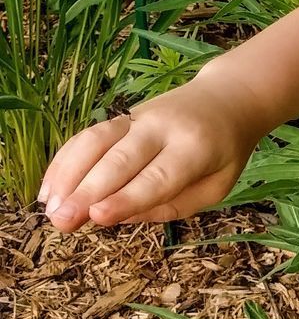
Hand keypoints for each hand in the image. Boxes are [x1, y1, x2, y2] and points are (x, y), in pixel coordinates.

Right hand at [37, 76, 263, 232]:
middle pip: (121, 159)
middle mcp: (164, 128)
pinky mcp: (123, 116)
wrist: (228, 97)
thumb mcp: (216, 186)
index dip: (126, 197)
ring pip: (97, 140)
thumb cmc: (225, 150)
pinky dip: (66, 160)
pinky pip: (89, 135)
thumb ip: (172, 205)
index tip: (96, 217)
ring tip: (49, 208)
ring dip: (69, 174)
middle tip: (60, 221)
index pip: (158, 176)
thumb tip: (120, 218)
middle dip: (87, 190)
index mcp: (195, 148)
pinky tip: (49, 189)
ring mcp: (140, 117)